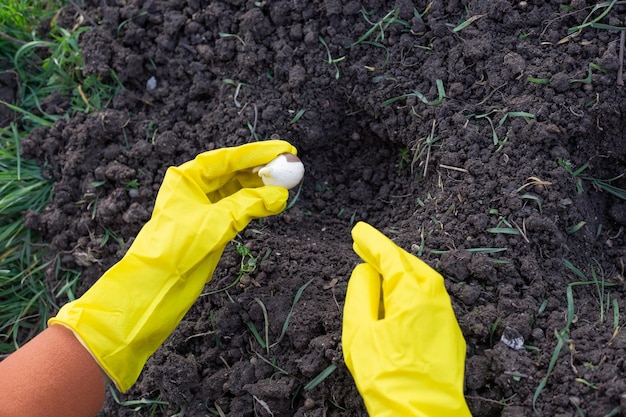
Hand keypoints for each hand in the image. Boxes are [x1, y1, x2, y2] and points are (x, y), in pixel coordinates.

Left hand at [49, 140, 297, 391]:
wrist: (157, 286)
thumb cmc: (177, 249)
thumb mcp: (216, 223)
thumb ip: (249, 205)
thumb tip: (280, 194)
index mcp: (188, 178)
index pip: (227, 158)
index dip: (257, 152)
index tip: (284, 149)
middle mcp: (195, 188)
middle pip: (234, 171)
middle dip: (262, 168)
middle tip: (291, 165)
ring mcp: (203, 207)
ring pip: (238, 189)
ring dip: (261, 186)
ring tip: (287, 184)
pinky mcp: (211, 226)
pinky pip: (238, 208)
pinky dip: (256, 204)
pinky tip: (273, 202)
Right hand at [342, 222, 470, 416]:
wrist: (423, 413)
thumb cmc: (387, 376)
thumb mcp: (359, 331)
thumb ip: (360, 293)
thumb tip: (365, 272)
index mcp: (412, 290)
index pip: (389, 254)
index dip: (371, 241)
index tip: (358, 230)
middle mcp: (435, 295)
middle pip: (407, 262)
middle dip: (384, 252)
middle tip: (363, 246)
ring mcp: (446, 313)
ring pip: (421, 278)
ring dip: (398, 269)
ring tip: (377, 266)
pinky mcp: (450, 330)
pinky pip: (429, 296)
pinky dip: (411, 287)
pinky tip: (398, 294)